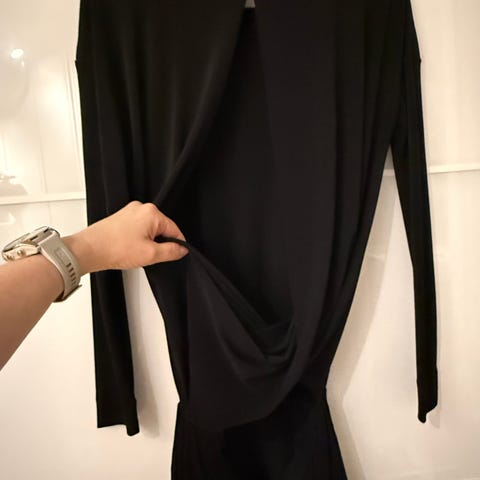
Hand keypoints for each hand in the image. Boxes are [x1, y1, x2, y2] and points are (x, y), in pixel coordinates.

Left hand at [62, 201, 188, 274]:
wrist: (88, 250)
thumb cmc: (114, 248)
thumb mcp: (150, 254)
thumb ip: (171, 251)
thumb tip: (182, 249)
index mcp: (152, 213)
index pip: (174, 230)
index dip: (177, 245)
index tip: (175, 255)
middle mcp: (141, 208)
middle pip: (162, 229)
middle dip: (159, 244)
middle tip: (149, 256)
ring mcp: (130, 212)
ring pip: (150, 230)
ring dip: (148, 243)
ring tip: (135, 252)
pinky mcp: (122, 218)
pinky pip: (138, 229)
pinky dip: (137, 240)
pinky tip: (129, 249)